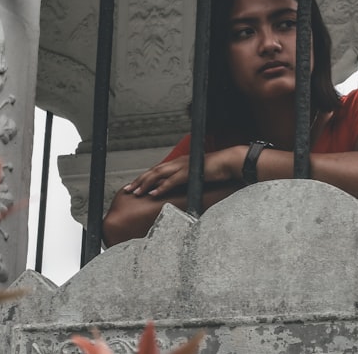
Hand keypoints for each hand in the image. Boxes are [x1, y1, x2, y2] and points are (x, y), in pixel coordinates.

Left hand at [122, 145, 246, 196]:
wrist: (229, 162)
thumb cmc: (216, 169)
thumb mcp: (197, 175)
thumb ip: (185, 180)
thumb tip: (176, 187)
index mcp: (179, 163)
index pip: (157, 170)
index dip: (144, 178)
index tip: (134, 186)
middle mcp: (178, 163)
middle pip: (153, 171)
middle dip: (139, 181)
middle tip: (128, 190)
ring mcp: (183, 167)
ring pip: (158, 174)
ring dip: (145, 184)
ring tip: (136, 192)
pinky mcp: (189, 173)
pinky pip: (172, 181)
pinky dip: (161, 187)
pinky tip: (153, 194)